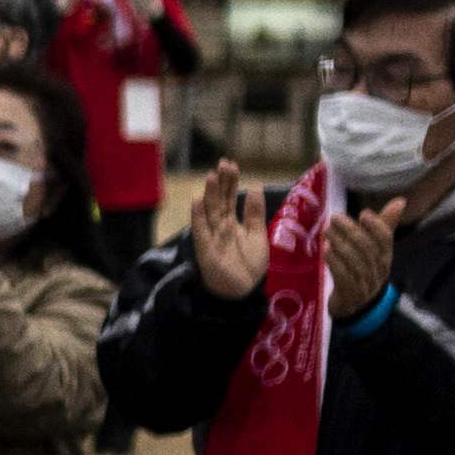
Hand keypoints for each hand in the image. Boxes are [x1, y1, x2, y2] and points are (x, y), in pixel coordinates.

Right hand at [186, 162, 269, 299]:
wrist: (243, 291)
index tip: (232, 164)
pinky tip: (196, 201)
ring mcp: (211, 236)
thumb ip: (255, 213)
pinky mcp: (205, 249)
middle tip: (224, 163)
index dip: (230, 182)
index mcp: (232, 222)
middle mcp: (220, 226)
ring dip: (209, 194)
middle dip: (221, 182)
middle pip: (219, 200)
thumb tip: (255, 187)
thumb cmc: (249, 265)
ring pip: (209, 211)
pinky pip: (200, 231)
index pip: (230, 197)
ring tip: (211, 176)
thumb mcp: (258, 235)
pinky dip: (198, 216)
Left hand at [322, 203, 399, 318]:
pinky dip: (335, 262)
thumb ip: (384, 225)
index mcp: (386, 257)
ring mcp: (364, 283)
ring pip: (354, 261)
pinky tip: (326, 252)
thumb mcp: (376, 249)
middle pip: (367, 248)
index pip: (386, 240)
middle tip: (335, 218)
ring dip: (339, 243)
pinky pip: (343, 276)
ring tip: (327, 231)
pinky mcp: (349, 293)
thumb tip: (400, 201)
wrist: (358, 307)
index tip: (363, 213)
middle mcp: (378, 269)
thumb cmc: (366, 271)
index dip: (376, 226)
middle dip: (350, 231)